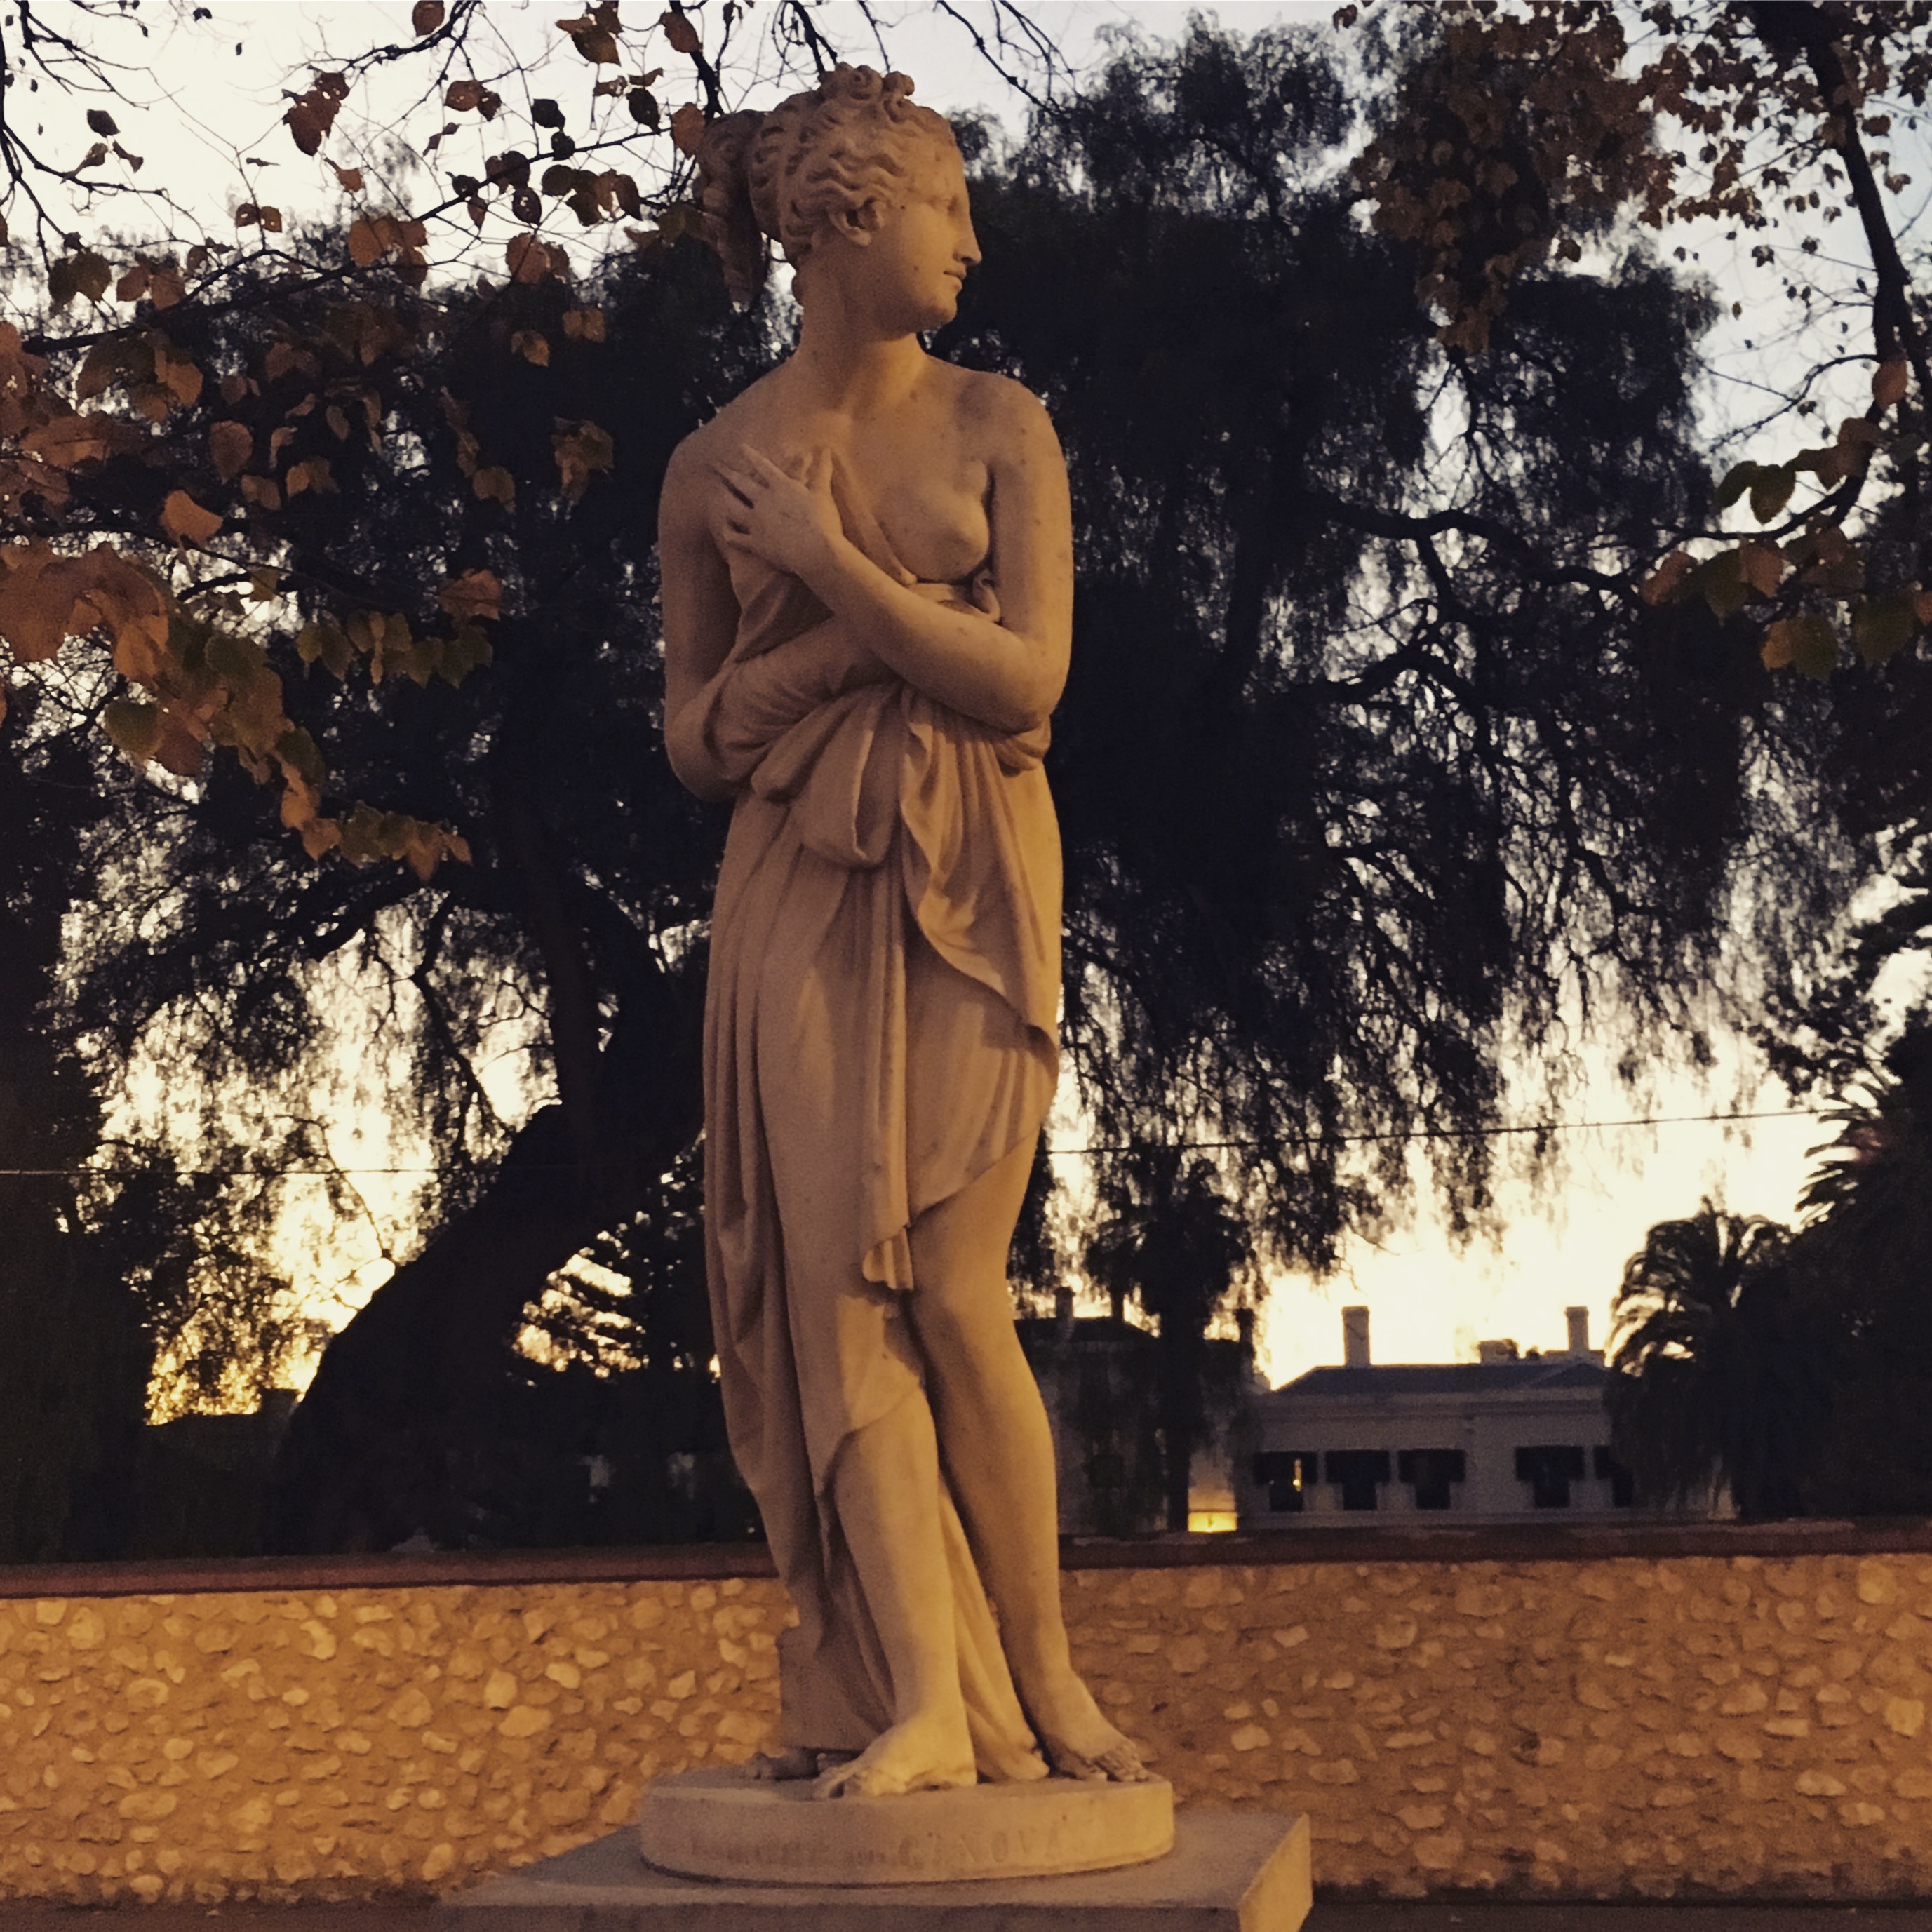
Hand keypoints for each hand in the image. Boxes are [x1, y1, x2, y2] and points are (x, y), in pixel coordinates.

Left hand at [714, 445, 845, 584]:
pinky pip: (736, 538)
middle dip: (727, 472)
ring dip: (725, 500)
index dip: (751, 455)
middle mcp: (764, 501)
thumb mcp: (823, 493)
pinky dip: (729, 534)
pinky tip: (724, 531)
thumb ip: (822, 471)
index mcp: (780, 486)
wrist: (816, 552)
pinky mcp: (756, 543)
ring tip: (718, 494)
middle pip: (741, 483)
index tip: (740, 447)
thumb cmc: (823, 521)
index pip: (763, 466)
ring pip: (733, 508)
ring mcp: (757, 522)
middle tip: (714, 464)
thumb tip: (826, 450)